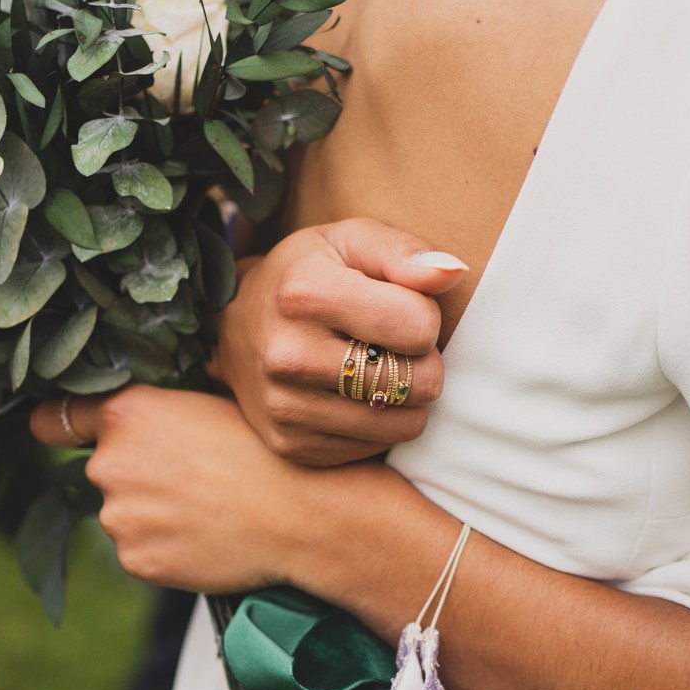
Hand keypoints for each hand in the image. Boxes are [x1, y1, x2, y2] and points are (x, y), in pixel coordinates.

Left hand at [29, 385, 336, 594]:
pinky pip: (141, 551)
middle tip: (194, 477)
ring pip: (124, 514)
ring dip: (152, 514)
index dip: (58, 424)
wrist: (301, 514)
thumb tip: (146, 417)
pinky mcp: (135, 561)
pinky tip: (206, 536)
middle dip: (137, 474)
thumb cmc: (269, 451)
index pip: (60, 417)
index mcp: (127, 413)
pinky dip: (166, 547)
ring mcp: (119, 517)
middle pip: (106, 470)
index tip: (52, 430)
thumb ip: (162, 409)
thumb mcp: (212, 403)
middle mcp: (110, 464)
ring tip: (209, 509)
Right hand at [210, 218, 466, 465]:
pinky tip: (354, 396)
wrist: (236, 326)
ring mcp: (285, 408)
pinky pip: (378, 448)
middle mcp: (288, 355)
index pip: (419, 325)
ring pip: (405, 424)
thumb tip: (452, 272)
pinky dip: (380, 424)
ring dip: (406, 398)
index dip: (424, 316)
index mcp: (305, 293)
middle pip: (418, 381)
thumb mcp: (350, 241)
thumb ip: (404, 251)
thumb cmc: (308, 274)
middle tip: (394, 346)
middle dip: (422, 361)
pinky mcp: (292, 445)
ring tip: (377, 369)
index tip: (398, 308)